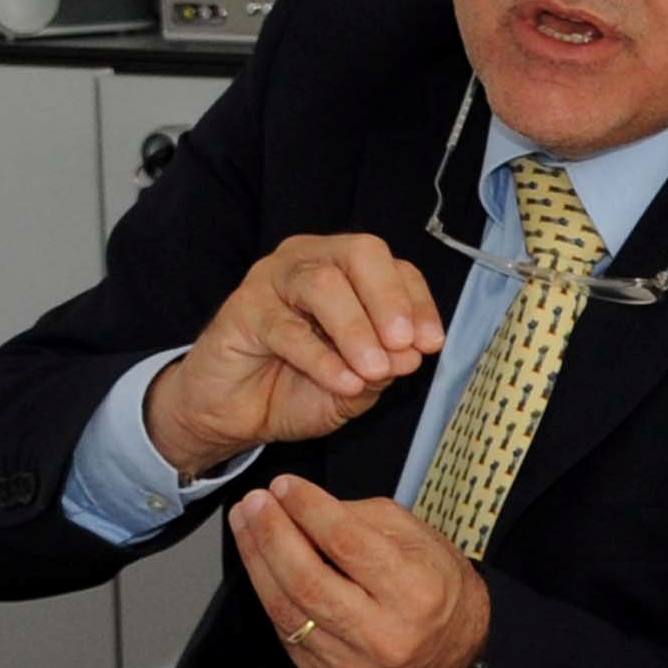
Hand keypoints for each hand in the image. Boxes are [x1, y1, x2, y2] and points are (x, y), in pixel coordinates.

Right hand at [144, 235, 446, 474]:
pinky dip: (320, 358)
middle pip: (360, 254)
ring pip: (322, 284)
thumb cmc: (299, 387)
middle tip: (402, 345)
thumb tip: (412, 353)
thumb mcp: (357, 384)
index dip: (417, 303)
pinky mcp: (242, 309)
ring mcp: (273, 279)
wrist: (236, 414)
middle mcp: (311, 260)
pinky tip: (342, 382)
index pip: (395, 267)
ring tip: (373, 370)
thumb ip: (384, 367)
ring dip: (355, 329)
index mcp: (347, 270)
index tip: (430, 343)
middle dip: (388, 300)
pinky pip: (286, 327)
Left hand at [230, 475, 487, 667]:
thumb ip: (360, 519)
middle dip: (272, 534)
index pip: (349, 544)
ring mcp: (351, 661)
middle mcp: (383, 632)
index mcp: (415, 591)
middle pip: (309, 579)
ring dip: (257, 560)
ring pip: (286, 608)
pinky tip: (260, 562)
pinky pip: (284, 630)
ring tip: (245, 524)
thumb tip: (302, 505)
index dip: (310, 510)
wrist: (455, 651)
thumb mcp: (418, 537)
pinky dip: (268, 591)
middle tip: (254, 502)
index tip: (286, 486)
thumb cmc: (436, 587)